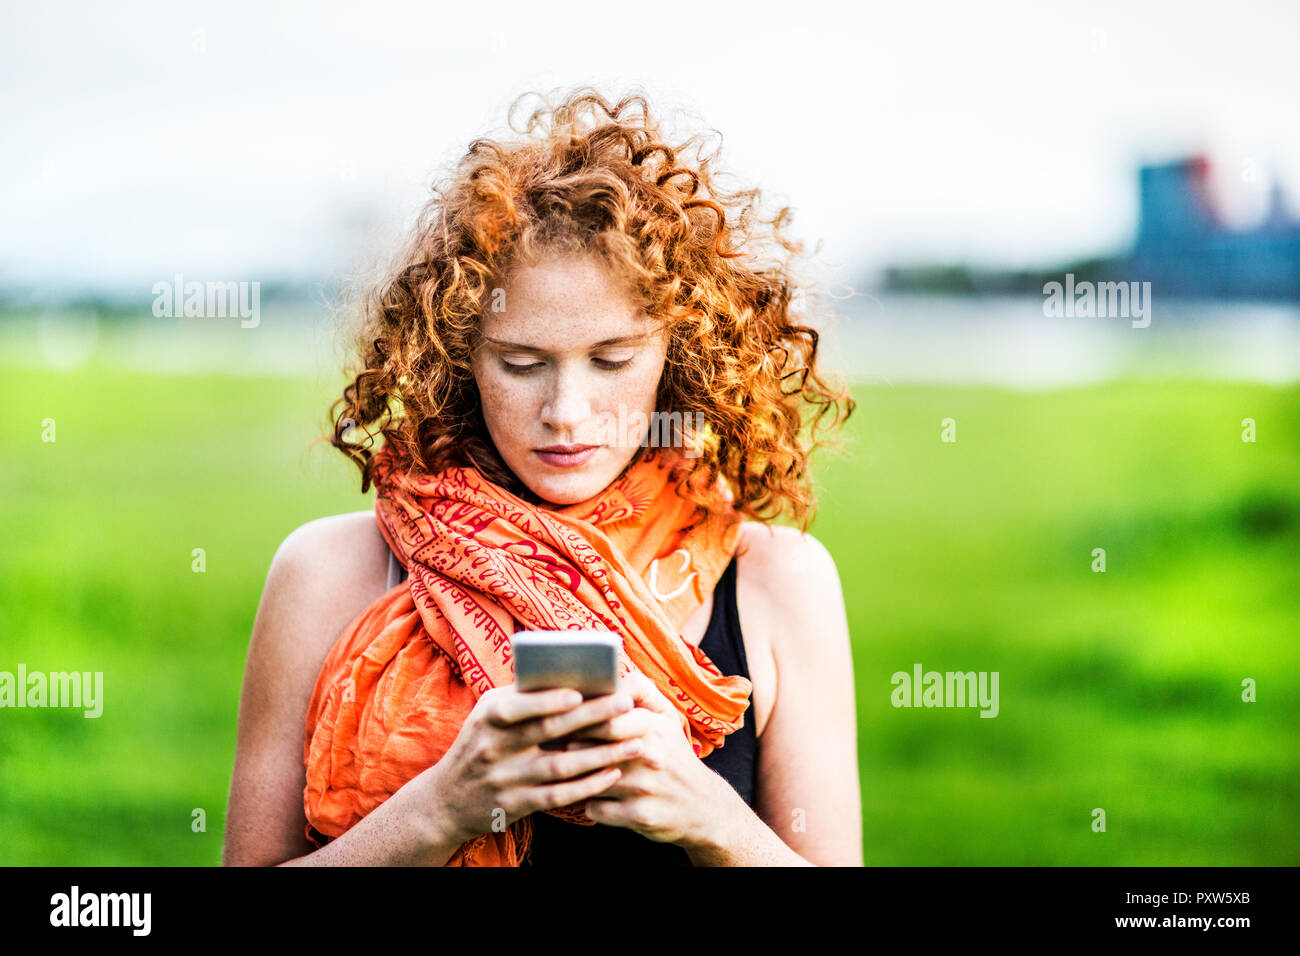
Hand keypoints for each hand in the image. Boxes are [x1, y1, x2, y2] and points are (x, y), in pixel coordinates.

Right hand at [415, 684, 643, 846]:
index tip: (580, 690)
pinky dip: (588, 785)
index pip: (517, 706)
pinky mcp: (518, 804)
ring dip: (601, 754)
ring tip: (635, 743)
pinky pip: (559, 795)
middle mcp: (494, 746)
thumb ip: (522, 696)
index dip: (548, 699)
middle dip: (591, 716)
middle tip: (626, 705)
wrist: (446, 799)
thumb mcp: (487, 714)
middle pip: (548, 730)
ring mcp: (506, 778)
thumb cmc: (480, 743)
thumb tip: (572, 673)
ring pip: (560, 766)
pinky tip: (613, 774)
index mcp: (489, 716)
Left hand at [569, 670, 738, 849]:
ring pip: (585, 778)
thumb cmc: (675, 756)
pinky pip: (593, 808)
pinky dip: (590, 803)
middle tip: (559, 745)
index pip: (602, 716)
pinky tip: (597, 797)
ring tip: (574, 770)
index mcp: (653, 726)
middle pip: (585, 746)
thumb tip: (611, 673)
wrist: (704, 807)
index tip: (563, 718)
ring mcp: (643, 788)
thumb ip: (640, 690)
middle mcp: (649, 755)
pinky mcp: (637, 817)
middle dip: (569, 746)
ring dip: (576, 776)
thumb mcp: (667, 717)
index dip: (577, 717)